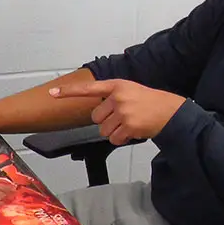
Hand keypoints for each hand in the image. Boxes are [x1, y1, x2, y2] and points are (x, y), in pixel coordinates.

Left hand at [50, 79, 184, 144]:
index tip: (53, 93)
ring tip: (130, 124)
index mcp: (117, 86)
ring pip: (104, 130)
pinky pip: (115, 139)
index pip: (89, 89)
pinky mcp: (129, 126)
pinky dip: (123, 139)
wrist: (170, 111)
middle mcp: (118, 97)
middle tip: (123, 118)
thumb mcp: (130, 91)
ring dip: (115, 132)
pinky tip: (134, 132)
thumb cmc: (150, 102)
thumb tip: (97, 114)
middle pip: (96, 117)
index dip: (69, 92)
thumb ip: (113, 97)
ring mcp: (123, 112)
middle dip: (107, 121)